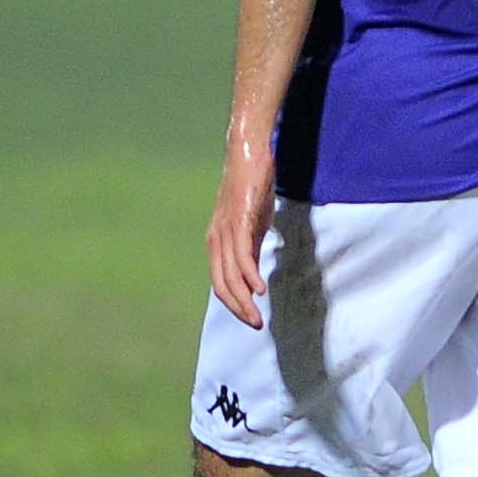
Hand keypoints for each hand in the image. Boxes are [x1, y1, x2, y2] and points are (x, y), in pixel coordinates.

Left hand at [206, 133, 275, 329]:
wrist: (249, 152)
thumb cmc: (252, 184)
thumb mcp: (253, 222)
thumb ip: (252, 246)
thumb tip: (256, 271)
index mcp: (217, 240)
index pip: (220, 282)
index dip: (234, 304)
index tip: (251, 318)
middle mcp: (217, 238)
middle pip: (222, 284)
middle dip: (238, 308)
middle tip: (255, 324)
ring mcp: (227, 229)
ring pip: (231, 274)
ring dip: (244, 299)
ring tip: (257, 315)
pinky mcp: (241, 220)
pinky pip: (243, 254)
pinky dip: (250, 275)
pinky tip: (260, 289)